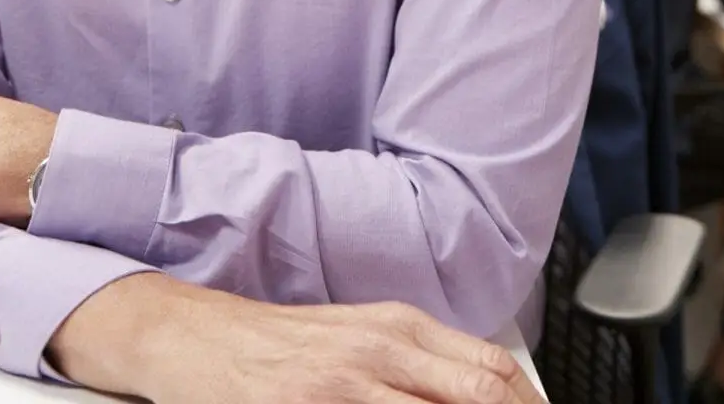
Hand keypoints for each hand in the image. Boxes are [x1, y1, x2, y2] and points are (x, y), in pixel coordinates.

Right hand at [52, 274, 542, 403]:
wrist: (199, 338)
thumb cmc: (281, 343)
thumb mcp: (361, 336)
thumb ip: (420, 363)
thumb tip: (484, 391)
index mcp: (402, 327)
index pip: (494, 370)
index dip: (525, 402)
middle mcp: (383, 349)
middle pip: (480, 394)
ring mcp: (346, 384)